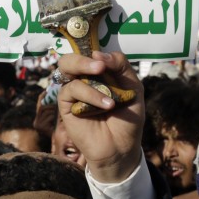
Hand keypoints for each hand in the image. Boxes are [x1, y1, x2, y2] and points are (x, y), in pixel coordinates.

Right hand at [57, 51, 143, 183]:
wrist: (122, 147)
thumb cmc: (128, 117)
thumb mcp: (133, 87)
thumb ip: (121, 66)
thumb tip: (98, 54)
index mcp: (98, 72)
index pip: (90, 53)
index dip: (96, 52)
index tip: (109, 61)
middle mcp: (82, 78)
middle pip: (71, 57)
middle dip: (83, 57)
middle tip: (99, 66)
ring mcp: (73, 91)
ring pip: (66, 67)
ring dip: (83, 68)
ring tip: (101, 75)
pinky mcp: (66, 105)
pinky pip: (70, 89)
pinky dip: (89, 93)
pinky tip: (106, 104)